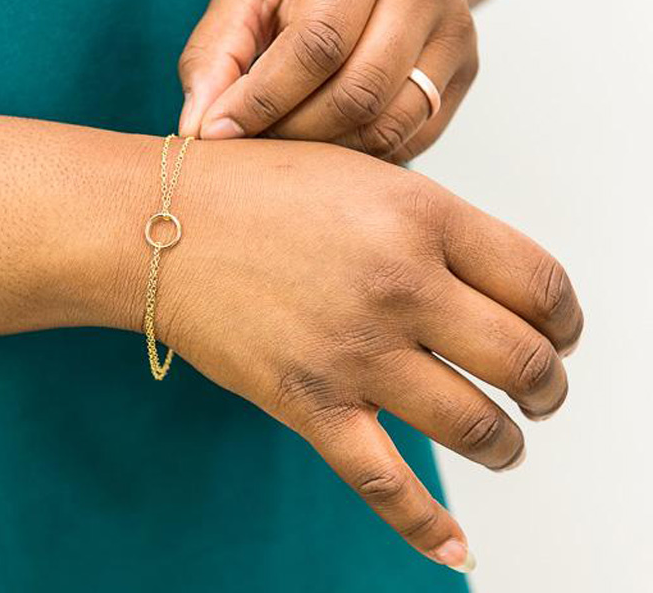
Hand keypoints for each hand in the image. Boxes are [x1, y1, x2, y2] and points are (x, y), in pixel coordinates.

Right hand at [129, 139, 581, 568]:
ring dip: (507, 445)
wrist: (156, 226)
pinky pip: (385, 482)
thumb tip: (494, 285)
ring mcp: (354, 351)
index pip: (542, 284)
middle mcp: (399, 284)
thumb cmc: (251, 190)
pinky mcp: (308, 403)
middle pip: (525, 360)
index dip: (567, 320)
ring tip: (505, 443)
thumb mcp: (358, 175)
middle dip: (549, 389)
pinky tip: (457, 547)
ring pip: (474, 426)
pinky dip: (427, 526)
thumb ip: (431, 222)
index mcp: (421, 215)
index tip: (560, 334)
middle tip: (542, 394)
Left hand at [178, 0, 477, 161]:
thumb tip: (198, 128)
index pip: (316, 44)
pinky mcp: (464, 72)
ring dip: (326, 151)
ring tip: (286, 141)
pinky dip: (359, 156)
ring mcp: (455, 29)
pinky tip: (325, 142)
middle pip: (358, 92)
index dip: (262, 100)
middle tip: (253, 142)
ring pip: (388, 124)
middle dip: (294, 131)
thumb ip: (214, 55)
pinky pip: (410, 138)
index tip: (218, 132)